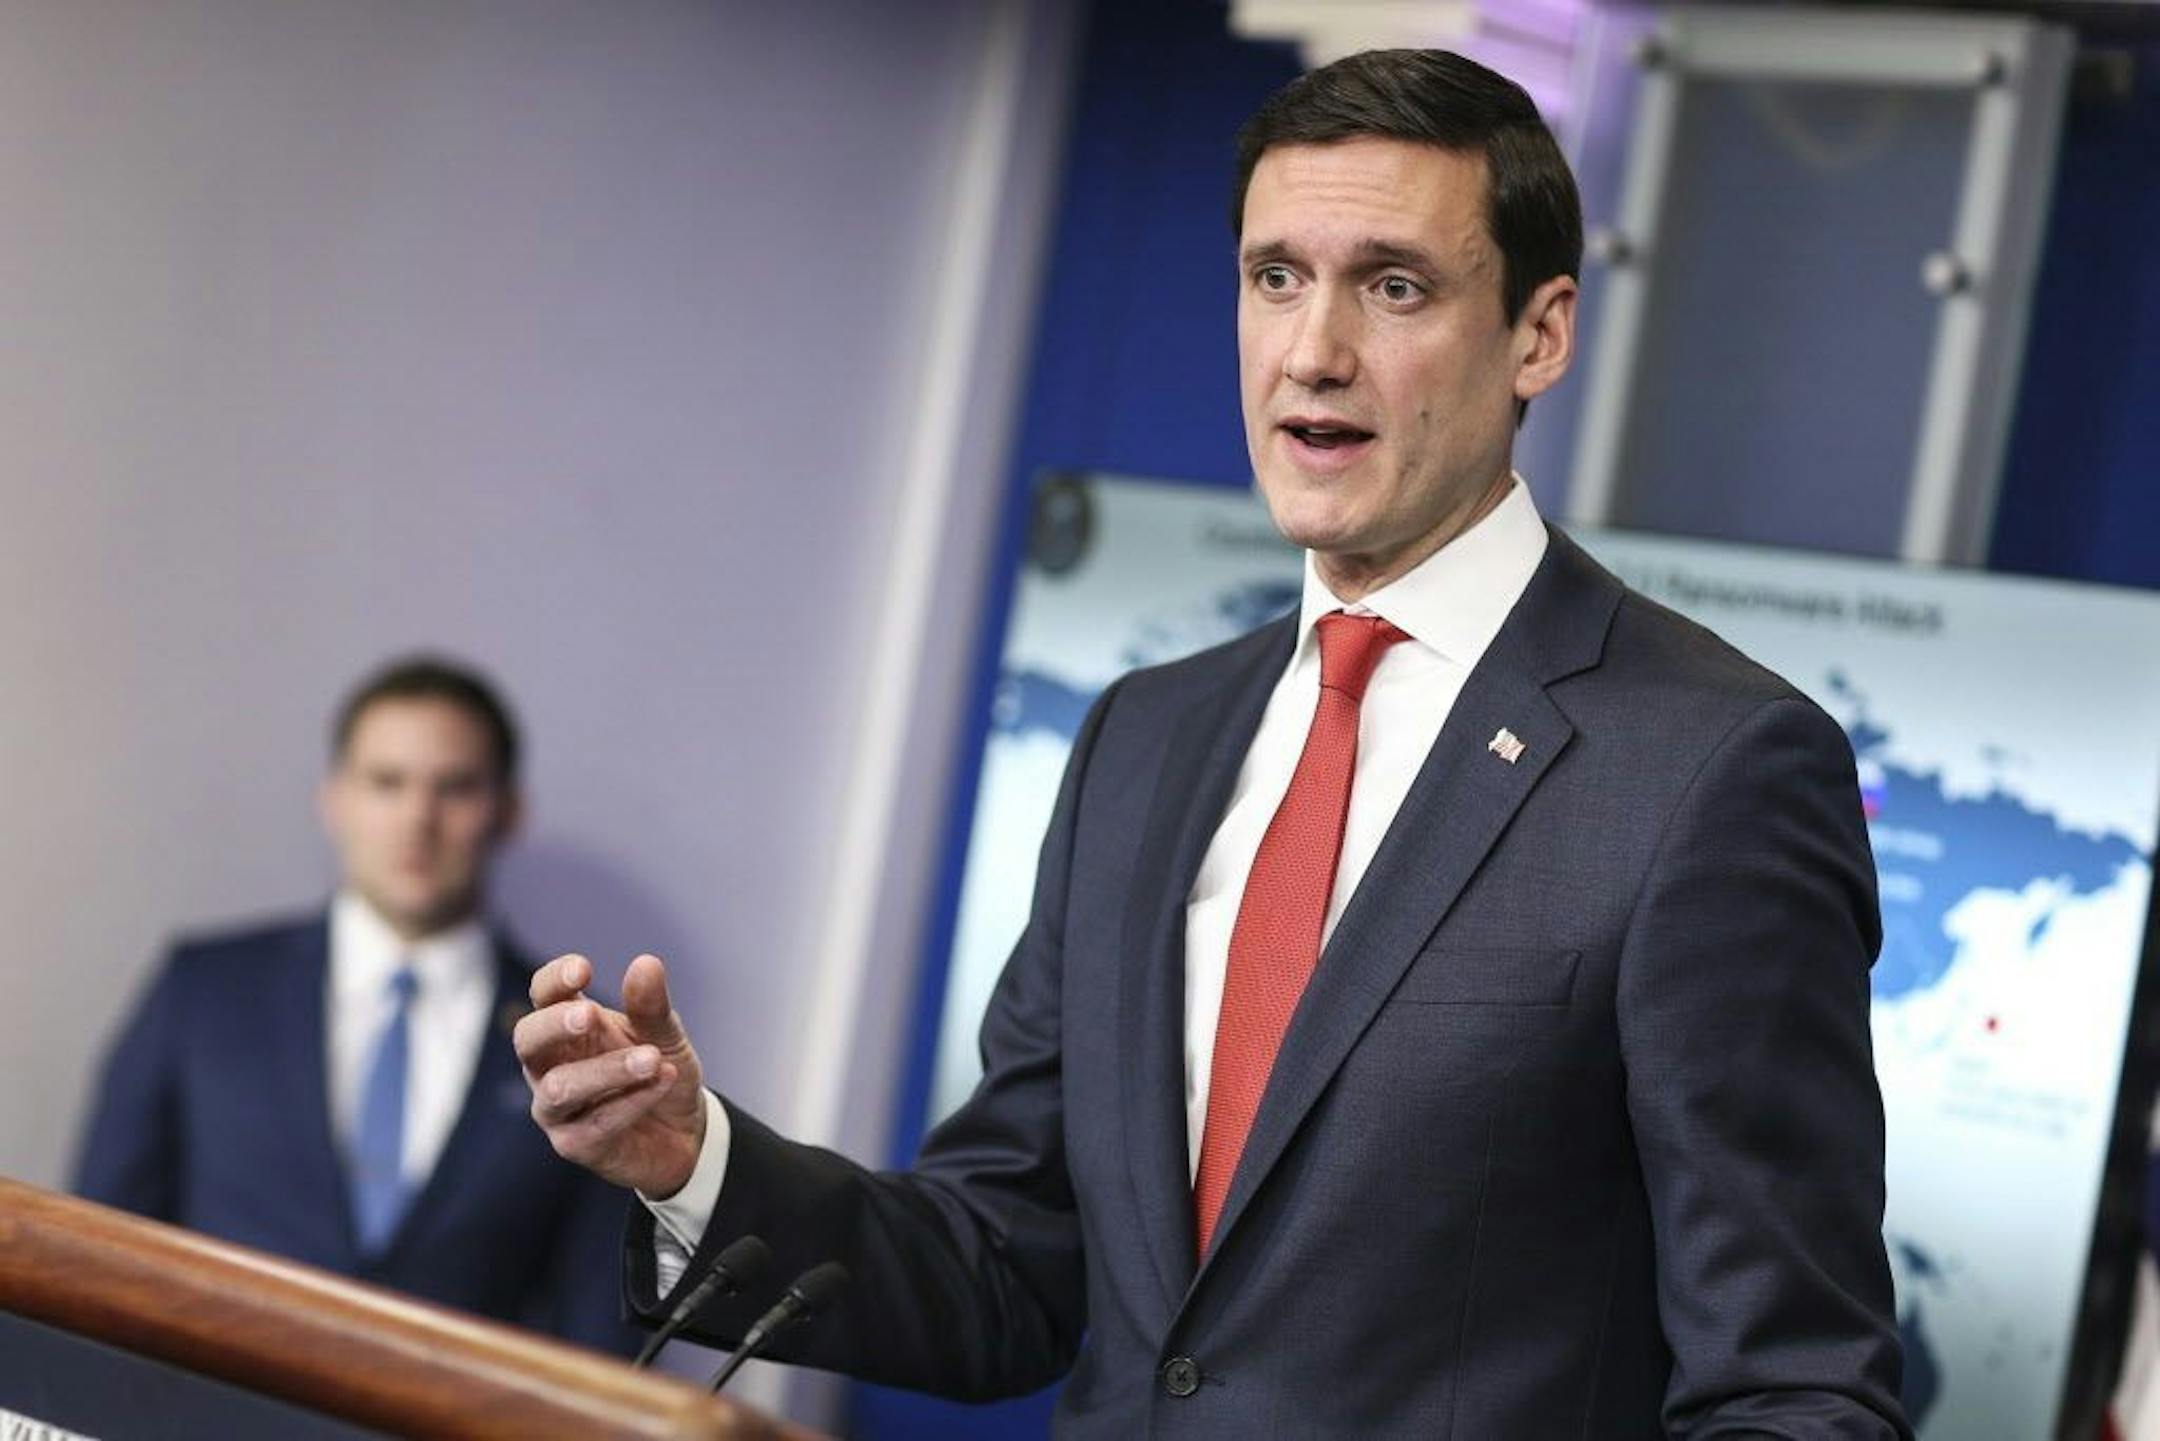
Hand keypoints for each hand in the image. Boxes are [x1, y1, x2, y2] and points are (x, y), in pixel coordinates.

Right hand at [517, 952, 707, 1198]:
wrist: (684, 1130)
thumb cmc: (659, 1069)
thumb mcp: (665, 1033)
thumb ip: (652, 1005)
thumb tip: (646, 963)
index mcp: (566, 1026)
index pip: (543, 994)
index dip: (555, 979)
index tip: (583, 969)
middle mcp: (550, 1065)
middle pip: (527, 1040)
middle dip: (554, 1025)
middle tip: (589, 1015)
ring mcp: (556, 1108)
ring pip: (560, 1087)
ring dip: (607, 1070)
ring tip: (653, 1057)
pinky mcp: (574, 1144)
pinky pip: (595, 1123)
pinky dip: (632, 1101)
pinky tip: (664, 1082)